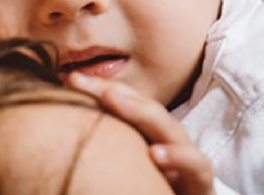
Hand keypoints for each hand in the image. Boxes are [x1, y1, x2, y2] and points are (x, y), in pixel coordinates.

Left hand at [66, 72, 214, 194]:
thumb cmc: (150, 188)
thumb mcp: (124, 167)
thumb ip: (101, 147)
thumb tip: (61, 130)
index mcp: (149, 135)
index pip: (126, 103)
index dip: (100, 89)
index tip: (70, 79)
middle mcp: (168, 141)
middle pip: (145, 108)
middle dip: (114, 90)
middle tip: (83, 81)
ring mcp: (187, 158)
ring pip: (170, 128)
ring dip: (141, 112)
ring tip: (112, 99)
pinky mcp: (201, 180)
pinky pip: (195, 165)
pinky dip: (178, 157)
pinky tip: (155, 154)